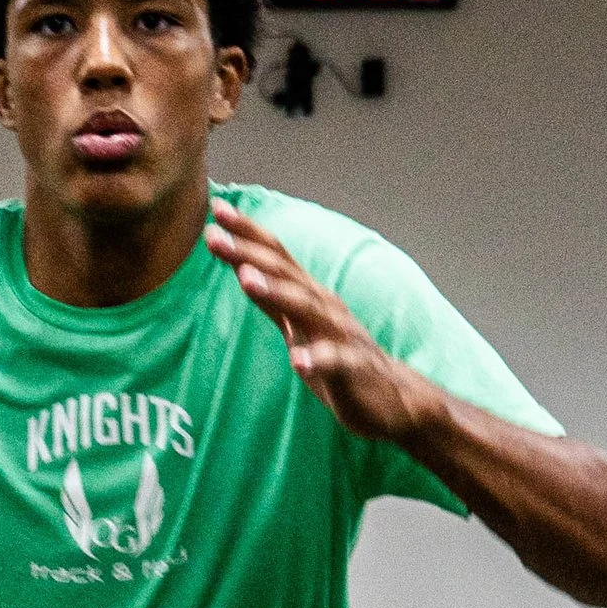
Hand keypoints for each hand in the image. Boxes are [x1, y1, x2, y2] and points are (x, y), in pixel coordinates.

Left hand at [206, 198, 415, 442]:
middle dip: (249, 254)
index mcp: (308, 296)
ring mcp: (342, 336)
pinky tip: (299, 362)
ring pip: (308, 310)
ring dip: (277, 292)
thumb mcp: (297, 326)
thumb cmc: (337, 359)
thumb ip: (271, 298)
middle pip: (284, 274)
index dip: (247, 233)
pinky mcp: (356, 370)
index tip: (216, 209)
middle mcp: (325, 307)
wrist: (392, 398)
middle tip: (214, 236)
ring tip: (246, 280)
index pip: (275, 256)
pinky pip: (338, 363)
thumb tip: (240, 266)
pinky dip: (320, 359)